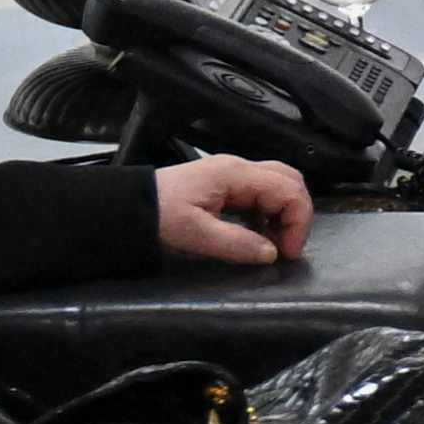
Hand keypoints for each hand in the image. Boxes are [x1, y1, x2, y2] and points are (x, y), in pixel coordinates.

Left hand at [143, 154, 309, 268]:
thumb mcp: (195, 234)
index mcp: (235, 175)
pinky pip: (262, 193)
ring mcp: (232, 174)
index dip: (298, 222)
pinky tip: (258, 234)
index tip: (286, 253)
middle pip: (290, 180)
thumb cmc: (158, 216)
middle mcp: (239, 168)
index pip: (289, 190)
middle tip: (286, 247)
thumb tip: (271, 254)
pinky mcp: (225, 184)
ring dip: (284, 214)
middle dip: (297, 214)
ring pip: (279, 185)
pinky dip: (270, 213)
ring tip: (273, 244)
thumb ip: (236, 244)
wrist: (126, 206)